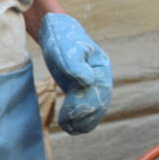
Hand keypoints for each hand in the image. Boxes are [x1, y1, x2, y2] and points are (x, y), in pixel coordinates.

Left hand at [40, 13, 111, 133]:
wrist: (57, 30)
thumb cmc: (62, 38)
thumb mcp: (67, 49)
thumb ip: (75, 64)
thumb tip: (86, 82)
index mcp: (101, 68)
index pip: (94, 93)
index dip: (82, 106)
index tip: (68, 116)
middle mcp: (101, 77)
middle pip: (98, 103)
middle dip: (84, 117)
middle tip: (68, 126)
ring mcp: (93, 82)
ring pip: (95, 107)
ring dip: (84, 120)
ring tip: (69, 129)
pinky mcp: (82, 86)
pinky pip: (87, 105)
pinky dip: (81, 117)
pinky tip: (72, 126)